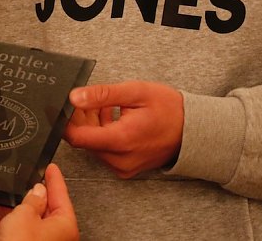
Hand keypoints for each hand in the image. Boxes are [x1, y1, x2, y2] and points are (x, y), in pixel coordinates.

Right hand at [0, 164, 77, 240]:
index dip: (55, 179)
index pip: (62, 196)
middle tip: (27, 177)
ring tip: (3, 192)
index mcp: (64, 227)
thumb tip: (37, 190)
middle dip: (32, 195)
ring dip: (11, 208)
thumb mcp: (25, 216)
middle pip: (44, 210)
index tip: (52, 167)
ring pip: (24, 223)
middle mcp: (54, 238)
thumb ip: (32, 200)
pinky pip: (9, 234)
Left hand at [63, 81, 183, 178]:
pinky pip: (105, 152)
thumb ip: (102, 94)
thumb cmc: (169, 110)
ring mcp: (123, 167)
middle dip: (83, 119)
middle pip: (84, 140)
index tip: (68, 106)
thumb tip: (75, 97)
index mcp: (121, 140)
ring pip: (94, 146)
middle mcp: (120, 159)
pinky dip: (105, 135)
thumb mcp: (135, 92)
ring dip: (94, 125)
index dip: (68, 120)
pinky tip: (114, 119)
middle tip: (94, 100)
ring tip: (108, 106)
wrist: (193, 131)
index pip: (77, 137)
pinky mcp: (126, 169)